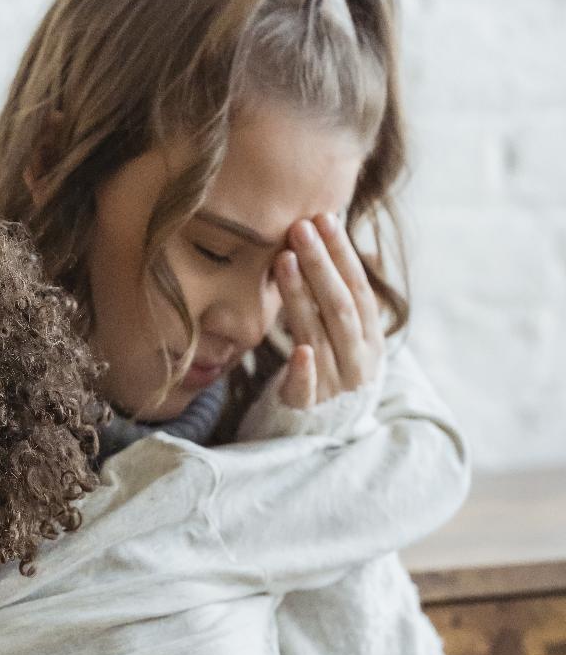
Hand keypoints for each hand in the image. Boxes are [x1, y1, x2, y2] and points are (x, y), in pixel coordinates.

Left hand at [274, 213, 384, 408]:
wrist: (322, 435)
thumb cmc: (330, 374)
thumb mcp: (344, 338)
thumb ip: (341, 299)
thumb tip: (347, 243)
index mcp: (370, 340)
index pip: (358, 289)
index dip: (342, 254)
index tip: (324, 219)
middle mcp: (359, 360)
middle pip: (340, 306)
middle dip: (322, 264)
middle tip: (300, 227)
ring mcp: (336, 385)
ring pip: (319, 334)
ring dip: (302, 296)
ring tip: (284, 259)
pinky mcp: (309, 408)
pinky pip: (307, 388)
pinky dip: (304, 369)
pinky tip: (298, 349)